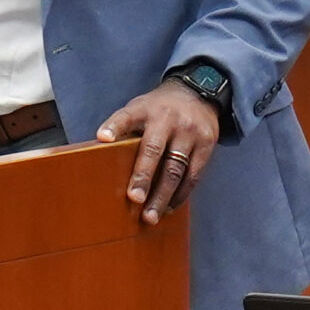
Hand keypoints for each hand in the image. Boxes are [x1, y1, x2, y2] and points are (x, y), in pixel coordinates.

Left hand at [96, 80, 219, 223]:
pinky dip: (180, 194)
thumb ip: (127, 131)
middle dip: (143, 176)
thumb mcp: (140, 109)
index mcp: (144, 109)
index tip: (103, 138)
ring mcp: (189, 131)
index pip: (126, 116)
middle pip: (154, 150)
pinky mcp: (206, 144)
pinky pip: (193, 175)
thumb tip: (106, 163)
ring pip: (175, 168)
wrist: (197, 93)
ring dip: (162, 195)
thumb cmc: (159, 110)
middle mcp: (167, 119)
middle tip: (134, 199)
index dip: (114, 127)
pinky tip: (168, 207)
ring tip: (151, 216)